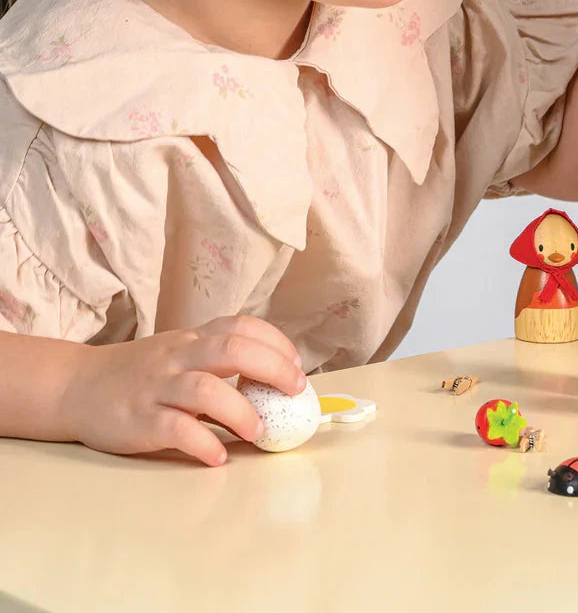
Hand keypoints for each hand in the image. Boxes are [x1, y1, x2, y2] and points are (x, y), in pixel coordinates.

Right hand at [60, 315, 305, 466]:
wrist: (75, 387)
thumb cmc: (138, 373)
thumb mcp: (178, 354)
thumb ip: (217, 362)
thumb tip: (271, 385)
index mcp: (192, 338)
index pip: (241, 326)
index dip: (275, 342)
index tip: (296, 365)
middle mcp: (178, 356)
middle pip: (232, 349)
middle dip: (273, 368)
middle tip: (294, 392)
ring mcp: (157, 386)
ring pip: (206, 388)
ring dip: (240, 411)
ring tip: (259, 432)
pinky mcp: (138, 419)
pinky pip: (175, 429)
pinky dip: (202, 443)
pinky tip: (218, 457)